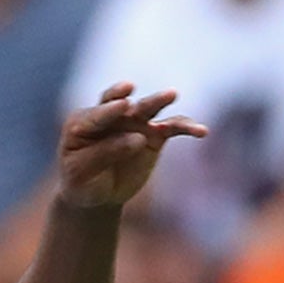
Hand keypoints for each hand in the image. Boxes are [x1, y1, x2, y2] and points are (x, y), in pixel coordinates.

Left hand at [57, 83, 206, 209]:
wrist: (96, 193)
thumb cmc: (81, 181)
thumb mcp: (82, 173)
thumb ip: (105, 153)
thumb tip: (139, 138)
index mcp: (84, 123)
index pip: (97, 114)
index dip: (109, 109)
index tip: (123, 104)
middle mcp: (111, 116)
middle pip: (120, 102)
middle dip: (126, 94)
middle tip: (129, 89)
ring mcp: (134, 123)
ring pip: (148, 108)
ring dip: (159, 100)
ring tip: (171, 95)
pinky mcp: (155, 134)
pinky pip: (173, 127)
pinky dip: (188, 127)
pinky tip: (202, 131)